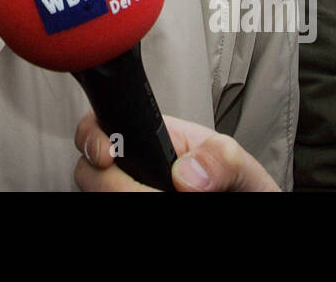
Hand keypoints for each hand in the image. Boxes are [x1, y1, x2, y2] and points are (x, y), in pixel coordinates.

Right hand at [74, 112, 279, 191]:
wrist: (245, 201)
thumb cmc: (242, 188)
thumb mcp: (240, 166)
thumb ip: (221, 159)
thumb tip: (185, 173)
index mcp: (155, 139)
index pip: (104, 125)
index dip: (94, 138)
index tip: (106, 156)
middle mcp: (134, 167)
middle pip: (89, 171)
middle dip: (109, 182)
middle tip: (144, 194)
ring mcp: (128, 190)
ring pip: (96, 194)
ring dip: (120, 195)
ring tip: (160, 199)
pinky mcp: (128, 209)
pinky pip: (106, 207)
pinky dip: (121, 207)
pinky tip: (153, 206)